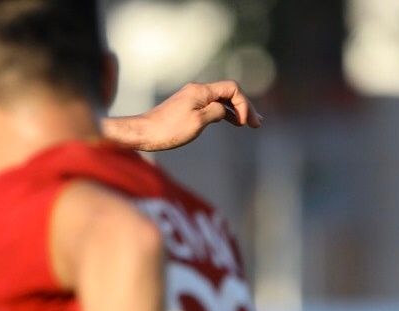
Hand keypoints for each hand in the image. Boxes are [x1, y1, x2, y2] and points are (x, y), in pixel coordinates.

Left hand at [117, 81, 260, 151]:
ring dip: (234, 111)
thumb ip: (217, 112)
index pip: (232, 88)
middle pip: (228, 93)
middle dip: (243, 107)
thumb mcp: (198, 122)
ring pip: (220, 100)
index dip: (243, 103)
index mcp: (201, 91)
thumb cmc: (168, 130)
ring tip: (247, 124)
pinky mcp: (185, 107)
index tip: (246, 122)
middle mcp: (196, 91)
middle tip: (256, 123)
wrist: (142, 133)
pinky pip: (210, 106)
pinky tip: (229, 121)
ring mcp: (190, 98)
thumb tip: (225, 111)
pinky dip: (222, 113)